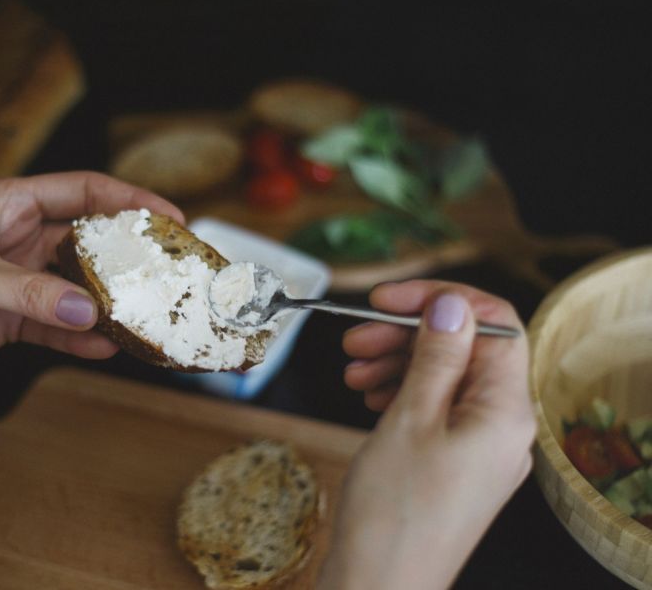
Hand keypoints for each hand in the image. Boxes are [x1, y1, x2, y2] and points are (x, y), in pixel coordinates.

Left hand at [0, 172, 182, 383]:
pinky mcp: (6, 318)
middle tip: (167, 274)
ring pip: (75, 288)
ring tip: (145, 318)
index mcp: (7, 204)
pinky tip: (105, 347)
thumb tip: (91, 312)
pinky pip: (54, 325)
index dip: (129, 200)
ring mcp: (15, 280)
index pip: (82, 192)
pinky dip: (78, 337)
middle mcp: (17, 238)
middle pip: (86, 243)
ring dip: (106, 304)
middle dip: (126, 258)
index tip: (169, 216)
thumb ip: (32, 293)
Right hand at [318, 281, 535, 589]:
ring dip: (398, 363)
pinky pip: (436, 410)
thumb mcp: (410, 418)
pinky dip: (402, 393)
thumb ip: (436, 356)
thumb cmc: (394, 513)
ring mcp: (480, 447)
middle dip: (409, 335)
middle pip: (465, 351)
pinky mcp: (456, 463)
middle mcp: (502, 428)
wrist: (378, 586)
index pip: (494, 326)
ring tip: (353, 370)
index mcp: (505, 412)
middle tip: (357, 335)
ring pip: (445, 379)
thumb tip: (452, 306)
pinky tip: (370, 395)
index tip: (390, 298)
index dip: (443, 302)